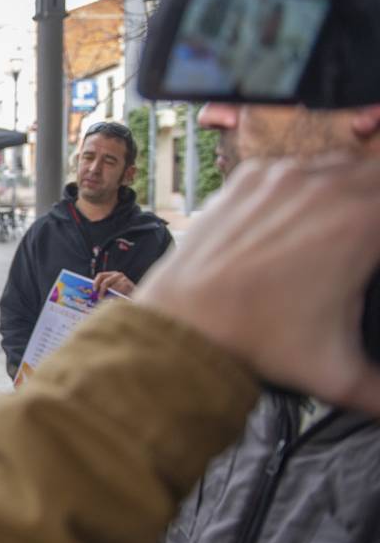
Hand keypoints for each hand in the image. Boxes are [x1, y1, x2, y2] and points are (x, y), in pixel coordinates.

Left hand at [93, 271, 134, 298]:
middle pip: (105, 282)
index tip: (94, 290)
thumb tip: (93, 293)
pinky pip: (119, 291)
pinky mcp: (128, 285)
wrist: (136, 297)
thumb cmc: (121, 293)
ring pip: (112, 288)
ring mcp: (123, 279)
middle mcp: (117, 275)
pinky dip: (116, 297)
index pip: (101, 275)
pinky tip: (115, 300)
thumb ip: (104, 289)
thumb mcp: (112, 289)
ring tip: (108, 301)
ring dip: (108, 296)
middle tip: (99, 298)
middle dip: (101, 291)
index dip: (96, 282)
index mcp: (111, 274)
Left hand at [137, 156, 379, 414]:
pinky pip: (291, 168)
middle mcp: (324, 186)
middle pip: (379, 176)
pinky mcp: (245, 179)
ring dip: (349, 188)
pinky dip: (303, 185)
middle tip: (368, 243)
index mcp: (362, 222)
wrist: (182, 326)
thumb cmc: (257, 343)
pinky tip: (298, 218)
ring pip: (338, 166)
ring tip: (342, 228)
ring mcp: (280, 176)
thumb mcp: (339, 375)